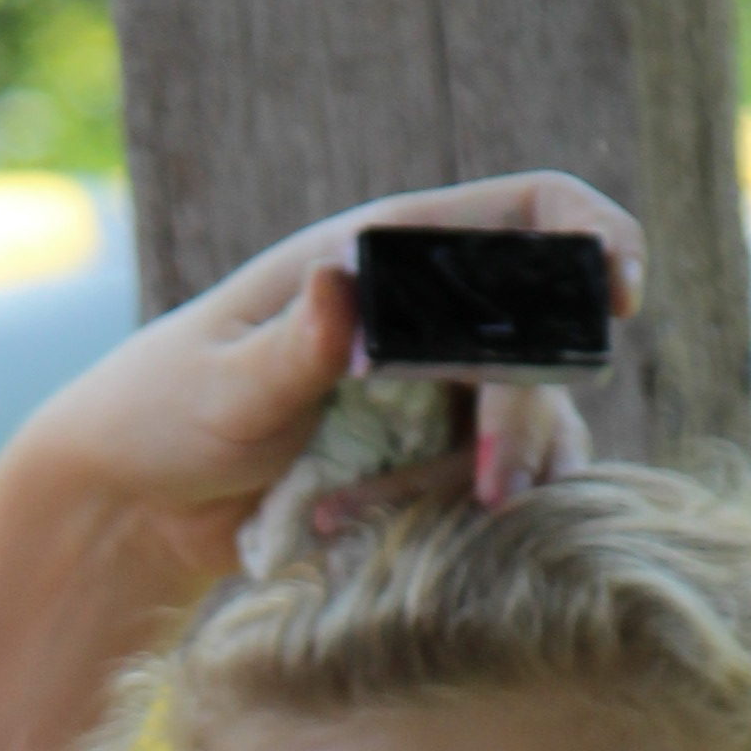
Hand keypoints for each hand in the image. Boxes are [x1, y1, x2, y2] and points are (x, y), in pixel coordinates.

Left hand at [13, 172, 645, 580]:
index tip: (617, 297)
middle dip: (532, 412)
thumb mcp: (223, 386)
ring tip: (440, 522)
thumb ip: (293, 346)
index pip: (531, 215)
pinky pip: (492, 485)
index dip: (592, 239)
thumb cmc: (162, 413)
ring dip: (502, 475)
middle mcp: (429, 315)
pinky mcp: (426, 464)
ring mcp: (436, 393)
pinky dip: (465, 516)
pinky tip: (397, 535)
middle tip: (492, 487)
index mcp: (390, 255)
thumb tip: (346, 278)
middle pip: (546, 340)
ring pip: (533, 424)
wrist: (133, 503)